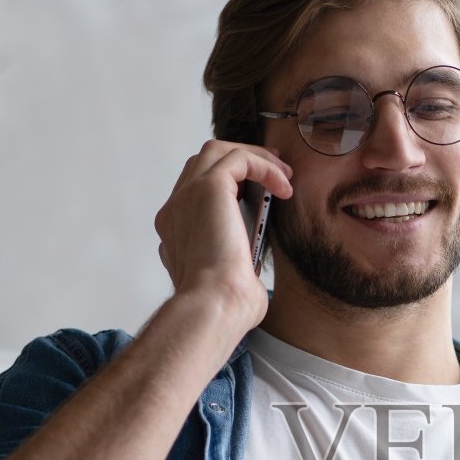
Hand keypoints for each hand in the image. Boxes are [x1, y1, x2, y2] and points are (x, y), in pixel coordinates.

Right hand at [154, 142, 291, 324]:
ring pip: (217, 152)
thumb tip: (248, 261)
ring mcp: (186, 197)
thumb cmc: (226, 306)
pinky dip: (263, 166)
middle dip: (241, 161)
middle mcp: (175, 211)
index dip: (230, 184)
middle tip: (276, 170)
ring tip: (284, 174)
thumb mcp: (228, 278)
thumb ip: (232, 260)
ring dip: (253, 157)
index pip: (196, 192)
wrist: (214, 307)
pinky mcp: (207, 188)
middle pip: (202, 164)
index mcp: (176, 232)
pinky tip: (284, 186)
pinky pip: (238, 158)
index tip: (260, 189)